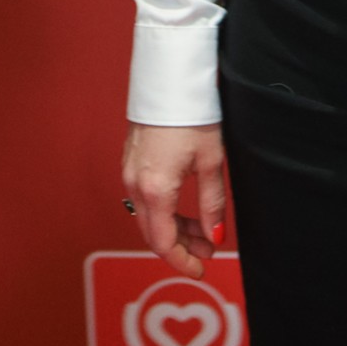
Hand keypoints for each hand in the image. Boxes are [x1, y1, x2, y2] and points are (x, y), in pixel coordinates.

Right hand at [122, 122, 226, 278]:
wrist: (170, 76)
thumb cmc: (192, 113)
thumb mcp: (211, 160)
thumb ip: (212, 203)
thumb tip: (216, 235)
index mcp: (155, 189)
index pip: (164, 243)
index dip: (182, 261)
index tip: (201, 269)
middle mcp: (135, 184)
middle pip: (154, 232)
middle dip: (182, 246)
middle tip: (209, 248)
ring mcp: (130, 171)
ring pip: (148, 215)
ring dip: (174, 227)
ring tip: (203, 227)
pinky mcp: (131, 159)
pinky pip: (144, 197)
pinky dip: (163, 209)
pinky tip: (184, 206)